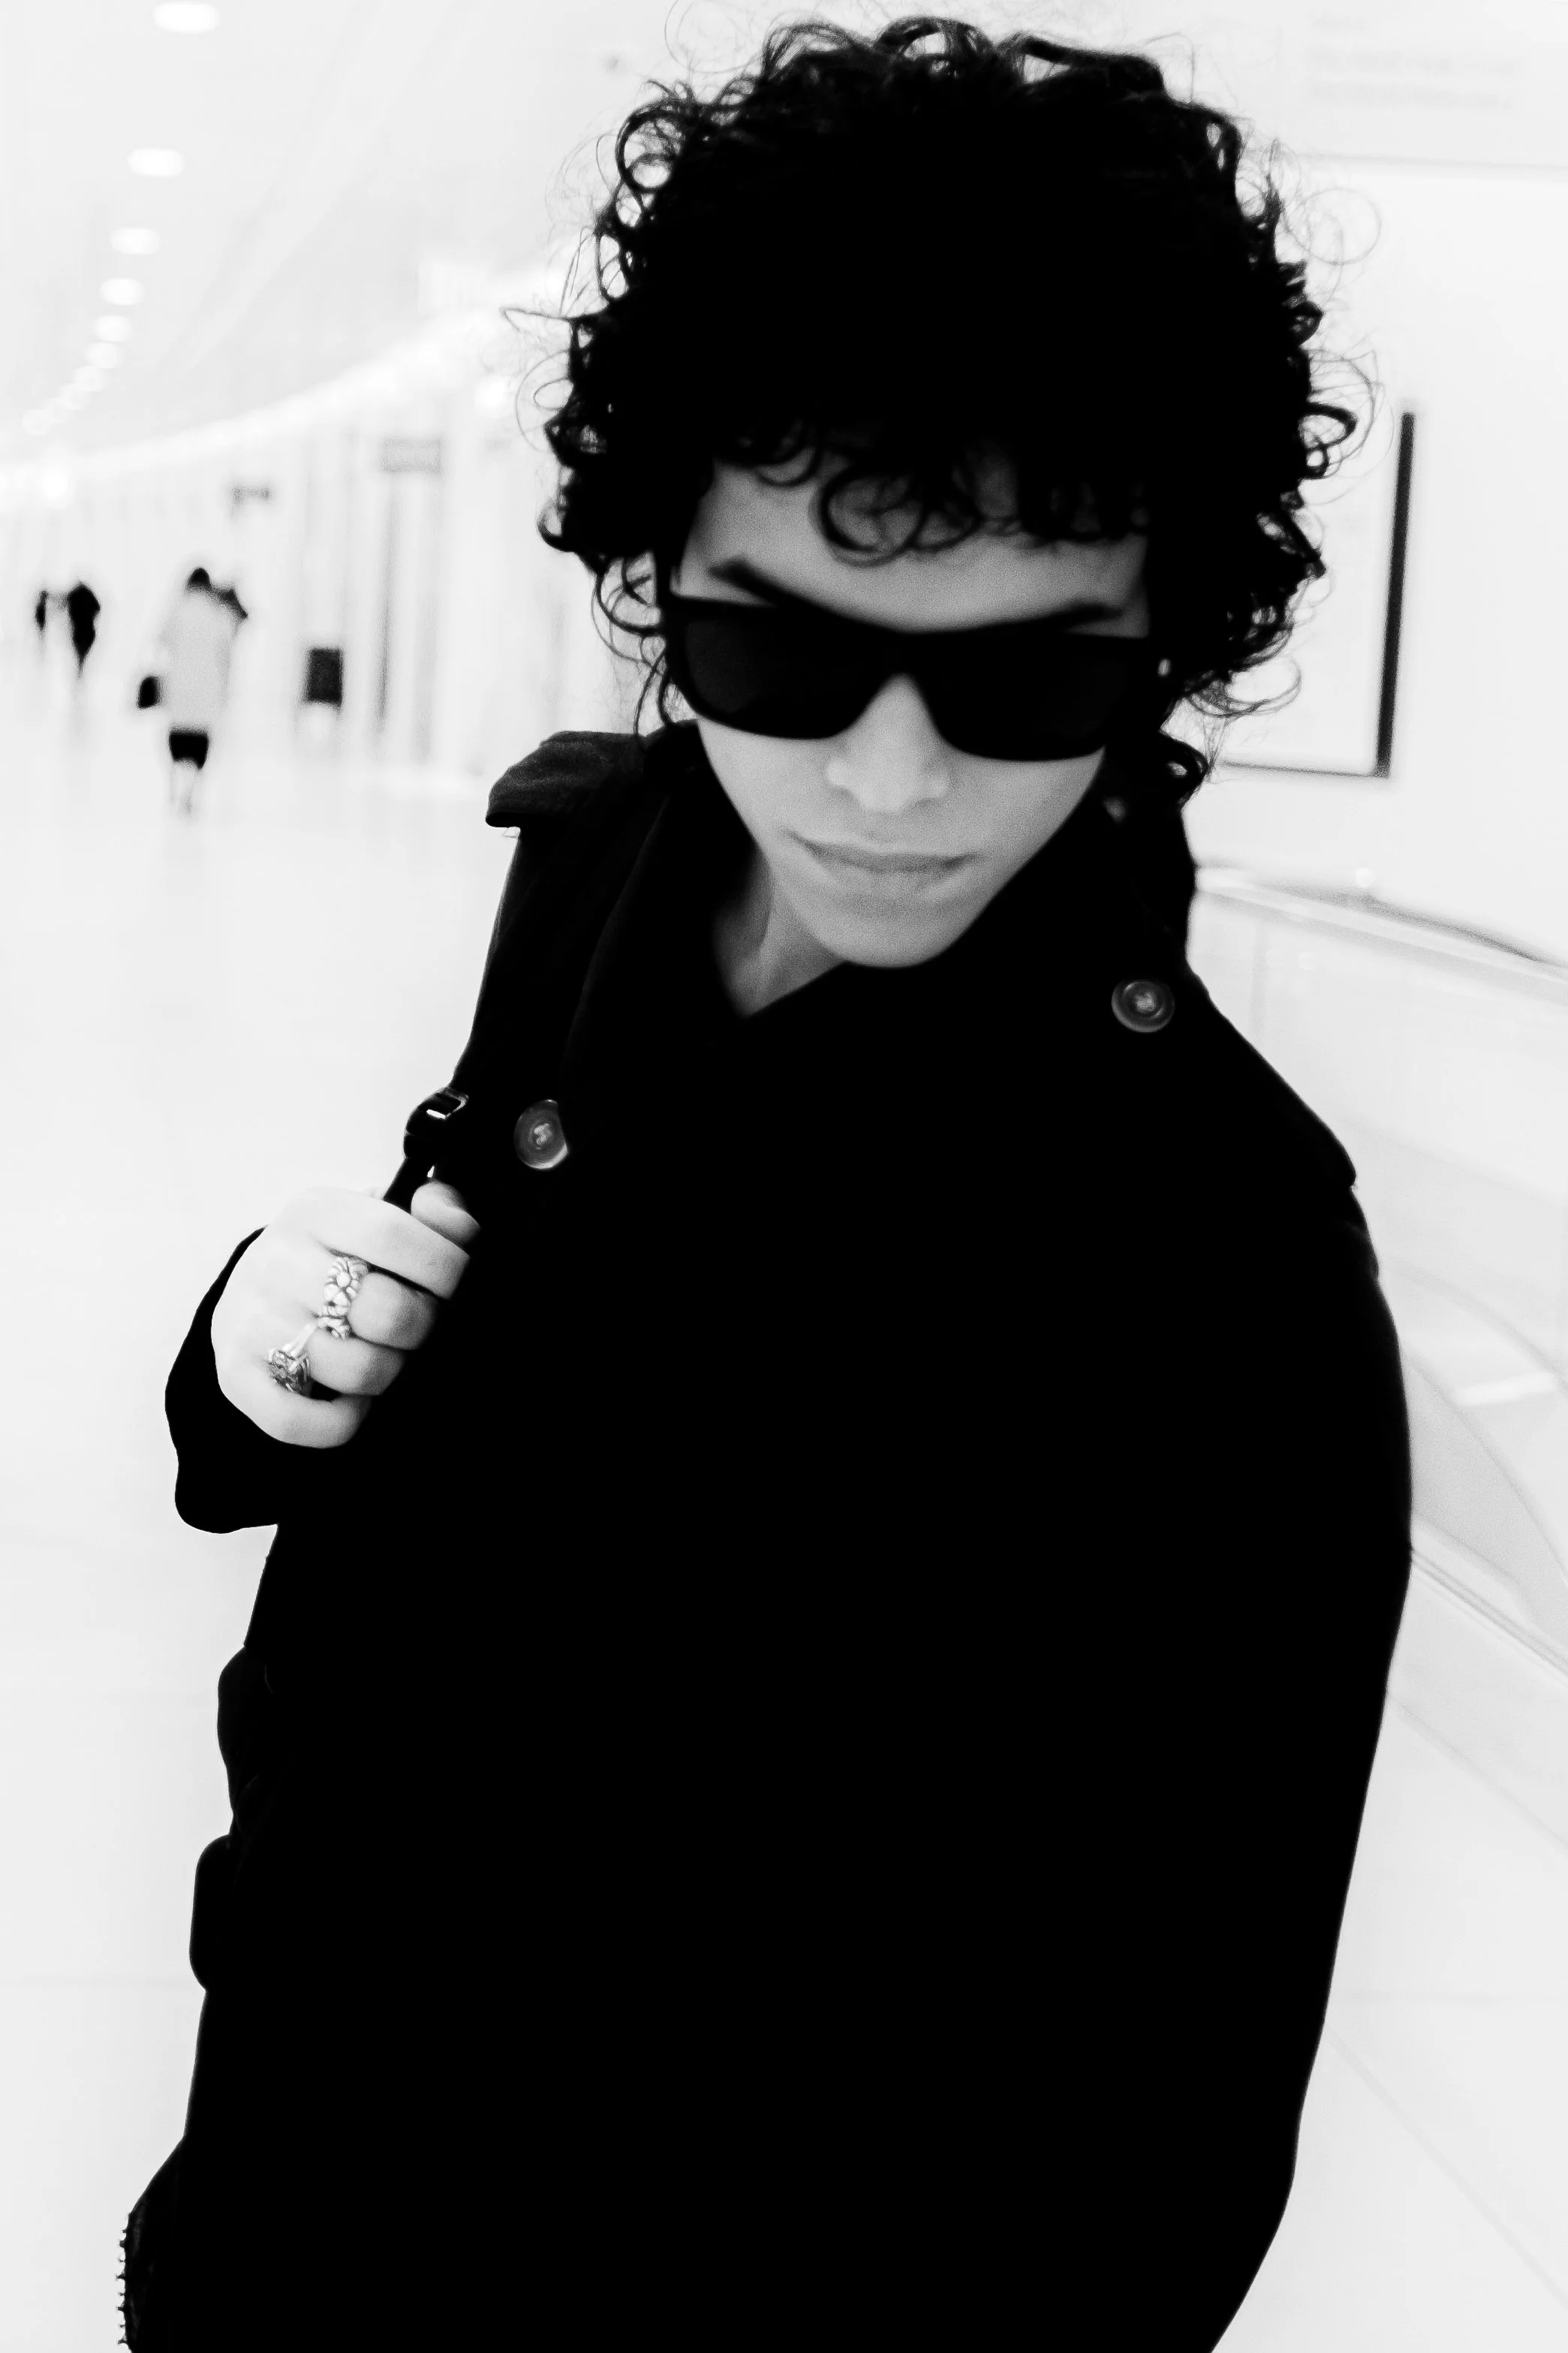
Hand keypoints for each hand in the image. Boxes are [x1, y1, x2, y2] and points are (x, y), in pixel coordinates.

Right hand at [210, 1182, 478, 1448]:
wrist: (258, 1294)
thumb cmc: (341, 1258)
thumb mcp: (383, 1219)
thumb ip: (438, 1213)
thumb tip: (461, 1229)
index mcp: (317, 1211)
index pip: (392, 1234)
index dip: (443, 1267)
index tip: (455, 1284)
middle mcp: (276, 1260)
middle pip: (385, 1310)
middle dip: (423, 1327)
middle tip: (419, 1327)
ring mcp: (251, 1319)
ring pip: (357, 1370)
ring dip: (389, 1373)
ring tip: (385, 1356)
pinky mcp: (234, 1374)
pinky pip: (300, 1421)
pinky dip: (342, 1422)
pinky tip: (353, 1399)